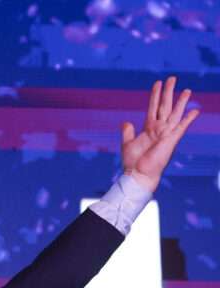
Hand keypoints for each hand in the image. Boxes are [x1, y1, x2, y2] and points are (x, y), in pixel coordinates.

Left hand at [121, 76, 198, 192]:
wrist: (138, 174)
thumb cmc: (133, 162)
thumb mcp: (127, 143)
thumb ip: (127, 131)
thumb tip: (125, 122)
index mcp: (149, 128)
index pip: (153, 107)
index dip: (155, 95)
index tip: (158, 83)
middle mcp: (159, 128)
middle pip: (165, 106)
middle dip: (168, 92)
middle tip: (172, 78)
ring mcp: (166, 133)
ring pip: (174, 113)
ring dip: (180, 101)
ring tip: (187, 89)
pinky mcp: (171, 140)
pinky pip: (181, 127)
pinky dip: (188, 119)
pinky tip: (195, 111)